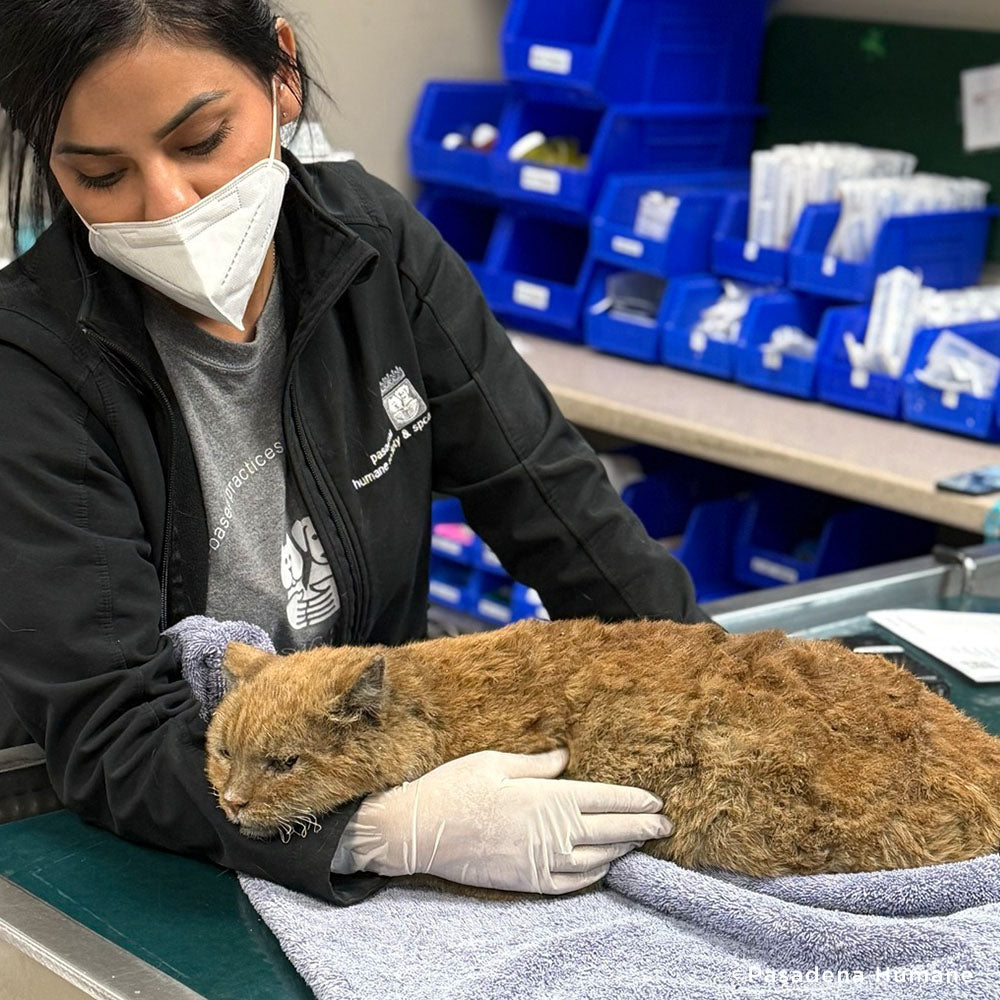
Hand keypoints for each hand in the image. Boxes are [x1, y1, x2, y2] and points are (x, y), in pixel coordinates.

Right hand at [330, 747, 673, 893]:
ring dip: (621, 852)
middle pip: (607, 831)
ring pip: (593, 860)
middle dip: (640, 828)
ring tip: (639, 844)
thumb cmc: (454, 788)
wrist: (418, 830)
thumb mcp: (494, 762)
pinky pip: (568, 885)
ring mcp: (538, 861)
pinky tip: (601, 871)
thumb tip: (564, 758)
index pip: (602, 798)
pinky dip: (591, 878)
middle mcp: (549, 832)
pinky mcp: (523, 881)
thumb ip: (535, 764)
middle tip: (666, 826)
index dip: (633, 801)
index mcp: (545, 797)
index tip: (656, 800)